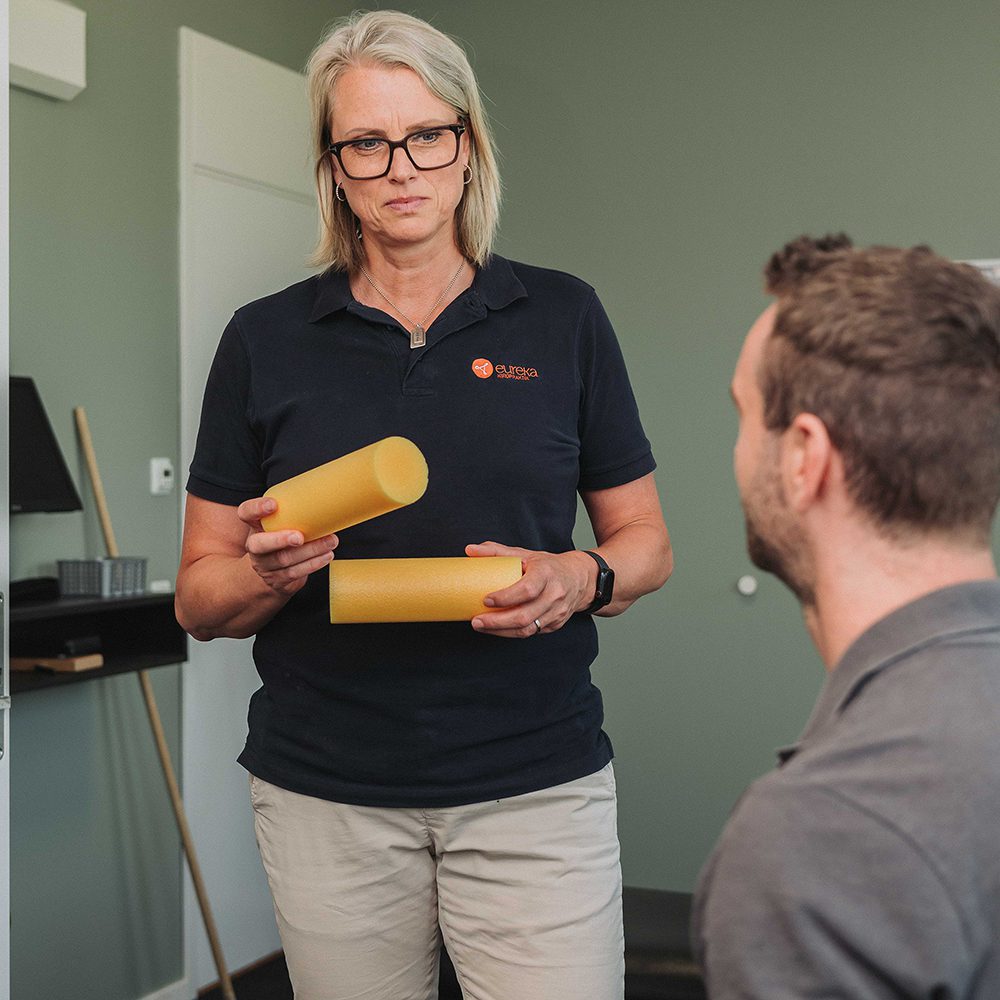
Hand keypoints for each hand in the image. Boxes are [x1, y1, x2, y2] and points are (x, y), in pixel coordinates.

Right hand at [238, 497, 337, 597]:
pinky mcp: (278, 580)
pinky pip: (295, 573)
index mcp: (255, 526)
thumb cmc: (282, 539)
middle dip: (280, 540)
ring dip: (310, 551)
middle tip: (299, 536)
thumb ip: (294, 512)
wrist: (271, 573)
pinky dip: (313, 564)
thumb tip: (327, 496)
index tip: (273, 504)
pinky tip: (326, 555)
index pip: (246, 513)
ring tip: (330, 541)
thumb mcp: (280, 524)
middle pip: (259, 544)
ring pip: (284, 560)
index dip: (256, 508)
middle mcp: (255, 546)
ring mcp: (264, 565)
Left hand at [466, 541, 594, 637]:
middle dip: (497, 622)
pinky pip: (532, 633)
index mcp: (547, 574)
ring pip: (528, 629)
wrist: (579, 578)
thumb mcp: (525, 554)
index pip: (527, 590)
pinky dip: (512, 633)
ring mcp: (557, 612)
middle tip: (476, 621)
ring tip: (482, 626)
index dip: (505, 598)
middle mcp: (555, 595)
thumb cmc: (548, 566)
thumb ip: (497, 552)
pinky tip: (497, 629)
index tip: (485, 599)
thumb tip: (470, 550)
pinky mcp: (555, 624)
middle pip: (525, 615)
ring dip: (501, 631)